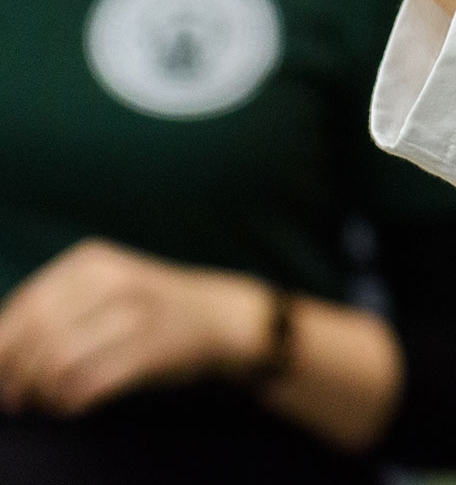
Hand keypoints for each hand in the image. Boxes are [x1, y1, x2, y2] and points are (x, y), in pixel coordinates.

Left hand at [0, 239, 275, 416]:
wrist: (220, 316)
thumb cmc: (148, 307)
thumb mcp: (103, 286)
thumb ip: (54, 306)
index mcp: (91, 262)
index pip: (24, 307)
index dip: (1, 347)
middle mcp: (113, 280)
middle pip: (37, 337)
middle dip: (15, 375)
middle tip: (14, 398)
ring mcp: (135, 313)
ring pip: (58, 363)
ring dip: (42, 392)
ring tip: (44, 401)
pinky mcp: (151, 350)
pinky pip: (89, 385)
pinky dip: (69, 403)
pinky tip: (71, 405)